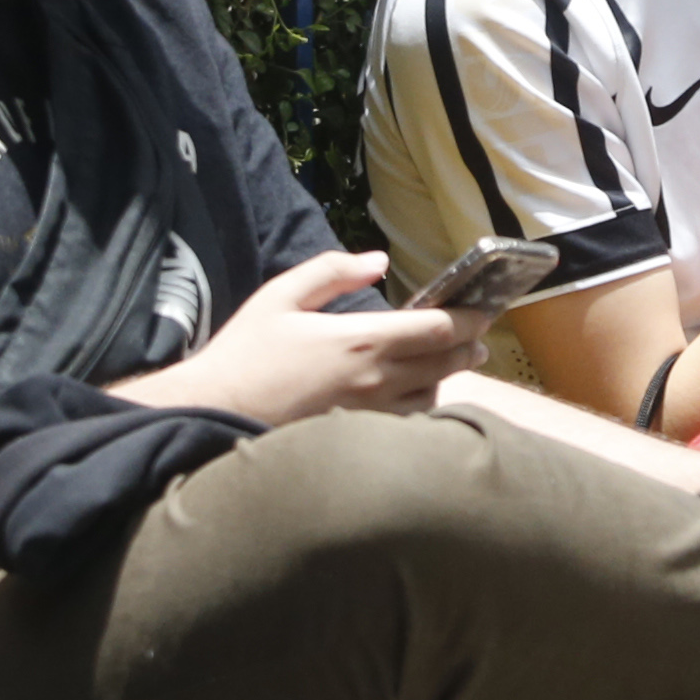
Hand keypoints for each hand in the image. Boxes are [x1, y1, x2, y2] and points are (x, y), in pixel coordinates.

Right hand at [138, 249, 478, 430]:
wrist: (215, 412)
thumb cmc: (246, 352)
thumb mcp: (282, 296)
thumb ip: (333, 271)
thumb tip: (377, 260)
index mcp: (361, 341)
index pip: (439, 329)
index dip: (469, 316)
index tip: (484, 306)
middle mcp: (375, 381)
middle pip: (446, 362)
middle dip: (469, 344)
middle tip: (480, 333)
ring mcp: (371, 416)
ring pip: (432, 394)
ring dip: (448, 375)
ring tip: (455, 360)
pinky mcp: (360, 439)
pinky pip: (409, 421)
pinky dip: (424, 402)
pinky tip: (418, 392)